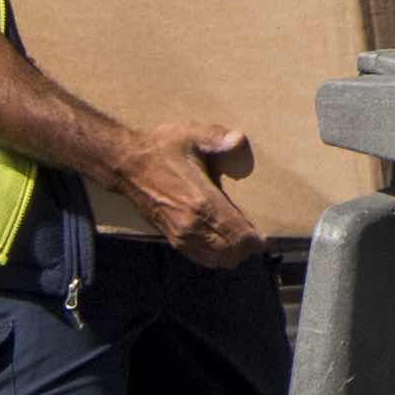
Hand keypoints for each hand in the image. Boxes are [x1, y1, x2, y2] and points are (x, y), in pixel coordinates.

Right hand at [112, 120, 263, 263]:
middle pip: (230, 253)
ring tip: (243, 239)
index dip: (256, 239)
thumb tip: (239, 140)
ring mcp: (180, 236)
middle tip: (258, 235)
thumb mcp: (192, 135)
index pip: (238, 235)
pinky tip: (223, 243)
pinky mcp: (171, 238)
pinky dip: (216, 256)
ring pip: (216, 260)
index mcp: (202, 203)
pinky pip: (200, 258)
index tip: (267, 233)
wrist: (127, 165)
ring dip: (232, 254)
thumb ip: (218, 138)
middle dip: (247, 248)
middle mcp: (192, 226)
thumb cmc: (162, 148)